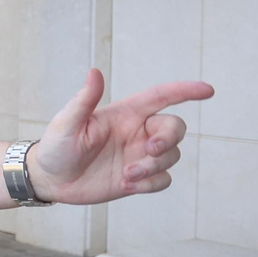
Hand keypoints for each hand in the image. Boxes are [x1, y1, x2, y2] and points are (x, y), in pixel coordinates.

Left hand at [28, 69, 212, 204]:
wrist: (50, 180)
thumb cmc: (56, 146)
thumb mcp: (67, 123)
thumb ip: (84, 100)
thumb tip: (94, 71)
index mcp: (125, 114)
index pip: (162, 97)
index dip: (185, 91)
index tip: (207, 90)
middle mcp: (137, 133)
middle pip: (175, 128)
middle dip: (169, 139)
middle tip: (149, 151)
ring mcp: (139, 156)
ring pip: (171, 156)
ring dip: (155, 166)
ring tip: (127, 174)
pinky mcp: (138, 179)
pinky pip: (162, 180)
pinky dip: (152, 183)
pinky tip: (128, 185)